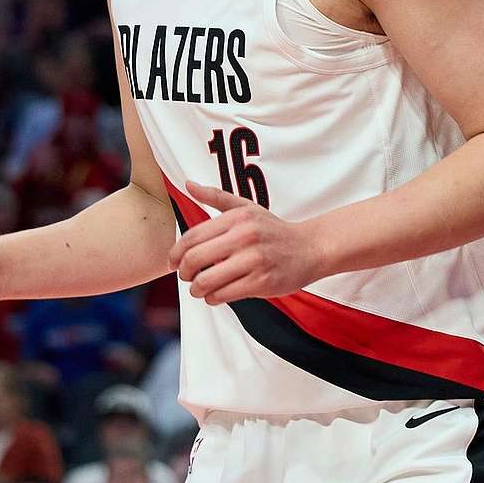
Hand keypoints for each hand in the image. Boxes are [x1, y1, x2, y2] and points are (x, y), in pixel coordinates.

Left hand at [167, 183, 325, 305]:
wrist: (310, 249)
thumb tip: (187, 184)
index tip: (173, 262)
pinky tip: (216, 294)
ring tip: (199, 288)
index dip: (176, 252)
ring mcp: (253, 261)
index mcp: (237, 218)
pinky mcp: (261, 283)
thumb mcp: (247, 207)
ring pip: (206, 281)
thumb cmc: (274, 230)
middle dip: (184, 272)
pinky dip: (212, 298)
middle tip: (186, 276)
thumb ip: (216, 197)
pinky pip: (223, 295)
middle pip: (195, 259)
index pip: (192, 236)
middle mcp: (244, 237)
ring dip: (196, 289)